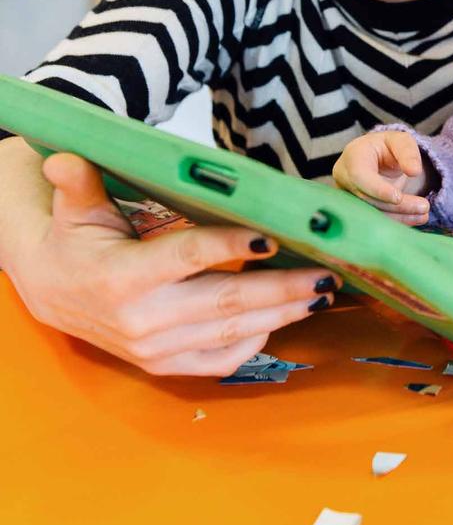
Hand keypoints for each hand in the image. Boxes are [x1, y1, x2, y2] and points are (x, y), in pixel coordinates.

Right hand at [1, 149, 337, 375]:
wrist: (53, 292)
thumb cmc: (74, 241)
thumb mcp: (74, 208)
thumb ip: (79, 184)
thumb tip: (66, 158)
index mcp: (122, 277)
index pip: (188, 257)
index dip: (231, 246)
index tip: (273, 236)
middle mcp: (141, 320)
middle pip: (225, 301)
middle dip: (282, 288)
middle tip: (326, 273)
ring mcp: (153, 349)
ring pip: (231, 332)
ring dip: (282, 314)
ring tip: (322, 293)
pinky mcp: (162, 365)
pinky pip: (218, 361)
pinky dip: (254, 343)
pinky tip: (285, 320)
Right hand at [332, 131, 430, 225]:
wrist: (374, 159)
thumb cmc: (386, 147)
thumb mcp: (400, 141)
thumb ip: (408, 152)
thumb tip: (414, 171)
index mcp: (353, 156)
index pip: (360, 175)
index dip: (377, 189)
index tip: (398, 197)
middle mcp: (344, 177)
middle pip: (368, 198)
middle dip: (397, 206)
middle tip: (424, 207)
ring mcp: (347, 196)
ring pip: (371, 213)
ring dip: (399, 217)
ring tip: (424, 215)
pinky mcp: (354, 210)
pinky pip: (374, 220)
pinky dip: (396, 221)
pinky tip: (416, 219)